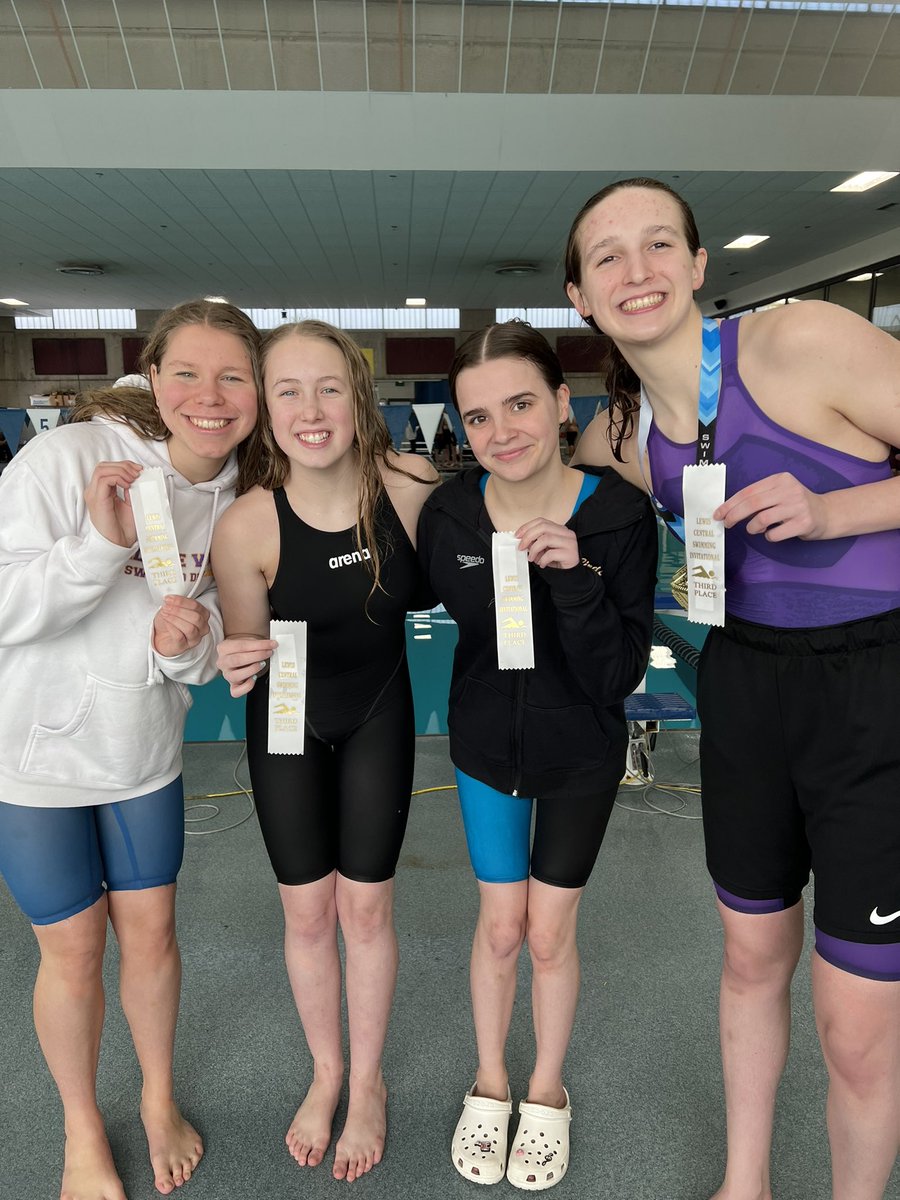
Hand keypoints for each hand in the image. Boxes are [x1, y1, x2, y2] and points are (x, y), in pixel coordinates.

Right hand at [84, 460, 141, 546]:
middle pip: (103, 466)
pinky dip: (118, 478)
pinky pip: (103, 480)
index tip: (140, 470)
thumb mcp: (131, 504)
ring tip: (133, 477)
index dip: (124, 465)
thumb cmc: (123, 528)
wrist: (118, 544)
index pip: (108, 469)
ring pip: (102, 470)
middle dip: (123, 465)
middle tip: (138, 472)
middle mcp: (94, 491)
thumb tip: (137, 476)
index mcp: (101, 492)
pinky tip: (128, 484)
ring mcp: (94, 495)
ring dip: (121, 470)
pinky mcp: (97, 500)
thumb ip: (131, 490)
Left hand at [152, 595, 210, 656]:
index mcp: (203, 615)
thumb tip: (171, 599)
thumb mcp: (176, 608)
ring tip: (164, 614)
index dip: (181, 601)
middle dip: (178, 610)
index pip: (196, 606)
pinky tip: (165, 622)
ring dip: (174, 619)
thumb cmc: (170, 621)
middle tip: (166, 607)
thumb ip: (178, 603)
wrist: (161, 635)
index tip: (169, 599)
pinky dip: (171, 627)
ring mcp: (194, 639)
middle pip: (196, 618)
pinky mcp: (183, 647)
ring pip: (190, 628)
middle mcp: (202, 628)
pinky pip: (179, 637)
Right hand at [217, 635, 277, 697]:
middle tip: (268, 653)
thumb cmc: (246, 649)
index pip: (241, 646)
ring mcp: (227, 675)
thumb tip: (272, 645)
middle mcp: (223, 662)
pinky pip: (236, 691)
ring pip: (236, 676)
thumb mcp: (249, 641)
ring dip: (252, 669)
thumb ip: (258, 643)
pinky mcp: (233, 686)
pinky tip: (254, 678)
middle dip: (256, 656)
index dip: (258, 645)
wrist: (242, 656)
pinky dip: (247, 686)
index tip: (271, 644)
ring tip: (262, 664)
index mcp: (224, 648)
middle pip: (237, 660)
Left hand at [515, 518, 579, 569]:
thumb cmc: (556, 560)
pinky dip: (542, 560)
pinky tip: (542, 564)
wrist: (570, 574)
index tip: (517, 535)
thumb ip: (535, 542)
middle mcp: (566, 533)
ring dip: (534, 549)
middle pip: (543, 527)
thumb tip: (521, 540)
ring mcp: (570, 542)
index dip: (527, 527)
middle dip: (528, 537)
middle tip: (521, 547)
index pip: (541, 521)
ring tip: (531, 558)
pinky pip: (551, 554)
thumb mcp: (544, 548)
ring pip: (546, 538)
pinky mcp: (570, 554)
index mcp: (559, 529)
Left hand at [714, 472, 828, 540]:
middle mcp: (789, 490)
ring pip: (762, 520)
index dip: (730, 504)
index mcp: (780, 479)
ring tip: (755, 529)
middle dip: (734, 516)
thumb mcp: (779, 493)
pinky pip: (774, 534)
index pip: (748, 491)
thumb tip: (729, 509)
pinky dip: (768, 537)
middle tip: (726, 524)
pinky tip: (772, 533)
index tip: (718, 513)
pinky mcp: (803, 523)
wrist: (826, 513)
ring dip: (752, 528)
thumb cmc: (795, 505)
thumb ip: (759, 497)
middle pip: (752, 504)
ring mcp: (798, 506)